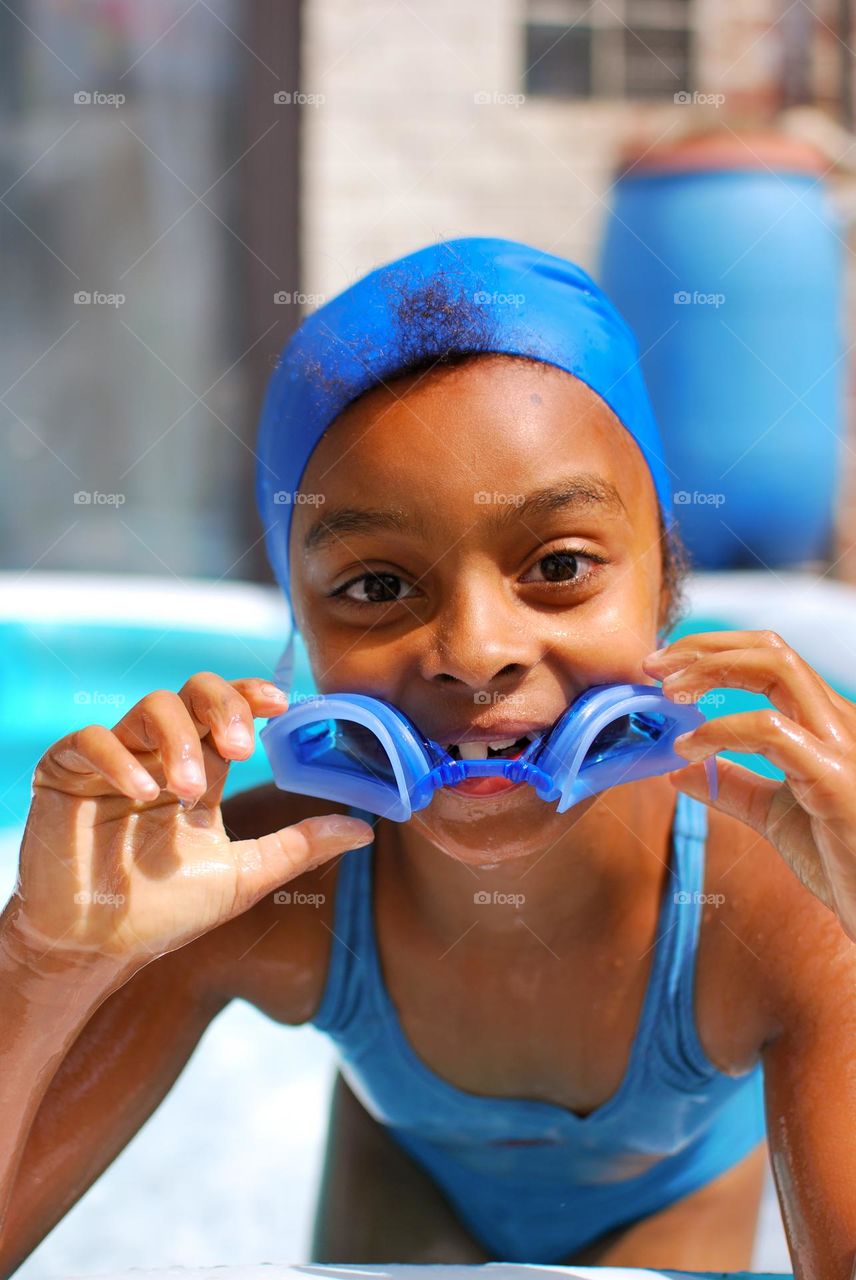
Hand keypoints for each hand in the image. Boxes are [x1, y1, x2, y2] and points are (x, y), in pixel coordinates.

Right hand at [8, 672, 373, 973]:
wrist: (96, 951)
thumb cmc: (165, 913)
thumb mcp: (244, 876)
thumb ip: (299, 846)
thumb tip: (367, 829)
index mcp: (199, 769)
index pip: (227, 711)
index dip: (251, 697)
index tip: (281, 706)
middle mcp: (158, 755)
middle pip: (192, 693)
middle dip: (223, 708)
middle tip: (242, 746)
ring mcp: (113, 761)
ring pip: (150, 708)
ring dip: (179, 741)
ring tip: (190, 791)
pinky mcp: (65, 774)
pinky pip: (91, 740)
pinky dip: (119, 758)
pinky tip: (143, 793)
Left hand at [643, 630, 855, 941]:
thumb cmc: (845, 863)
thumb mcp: (778, 815)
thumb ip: (735, 788)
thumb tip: (679, 770)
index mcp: (826, 724)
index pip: (771, 658)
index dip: (713, 651)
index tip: (663, 668)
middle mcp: (839, 721)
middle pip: (772, 649)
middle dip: (704, 648)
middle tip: (652, 667)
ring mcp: (841, 745)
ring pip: (777, 668)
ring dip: (710, 671)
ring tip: (668, 694)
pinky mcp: (836, 777)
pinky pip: (772, 729)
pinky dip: (720, 730)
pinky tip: (690, 749)